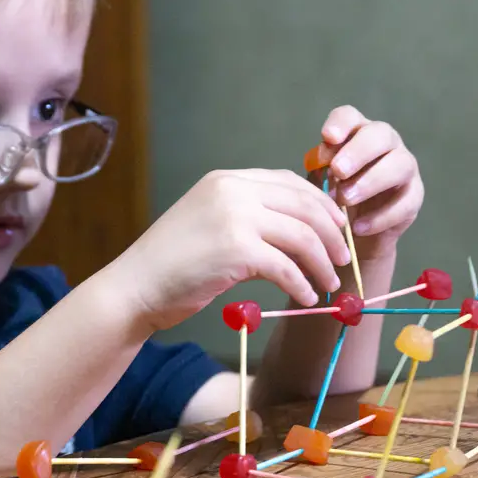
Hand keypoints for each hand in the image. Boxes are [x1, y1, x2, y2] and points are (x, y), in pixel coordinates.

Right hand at [112, 169, 352, 330]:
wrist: (135, 286)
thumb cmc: (171, 262)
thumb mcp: (208, 221)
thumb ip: (244, 214)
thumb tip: (296, 228)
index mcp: (226, 179)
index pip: (290, 182)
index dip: (322, 205)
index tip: (337, 228)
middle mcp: (232, 190)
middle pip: (305, 206)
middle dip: (332, 235)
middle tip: (342, 259)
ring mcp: (234, 217)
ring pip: (303, 236)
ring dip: (322, 264)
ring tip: (328, 283)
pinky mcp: (236, 250)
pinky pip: (287, 267)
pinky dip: (302, 284)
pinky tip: (304, 297)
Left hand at [311, 105, 423, 260]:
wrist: (353, 231)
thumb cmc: (334, 196)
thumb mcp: (321, 182)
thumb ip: (320, 169)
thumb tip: (322, 159)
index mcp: (356, 133)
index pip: (349, 116)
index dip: (340, 124)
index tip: (327, 137)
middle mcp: (386, 143)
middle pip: (380, 135)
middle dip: (358, 152)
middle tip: (338, 171)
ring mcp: (405, 167)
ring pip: (399, 165)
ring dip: (370, 182)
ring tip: (345, 199)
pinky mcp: (414, 196)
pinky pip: (405, 203)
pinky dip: (380, 217)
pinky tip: (358, 227)